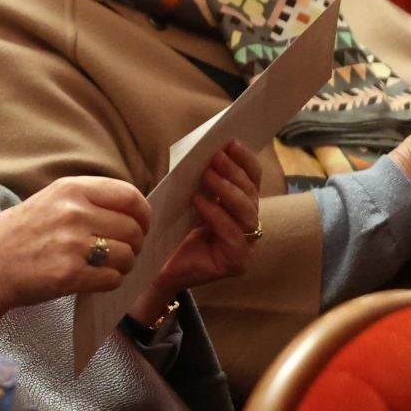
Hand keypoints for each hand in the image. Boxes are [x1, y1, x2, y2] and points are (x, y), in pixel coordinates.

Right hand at [0, 176, 152, 329]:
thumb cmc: (16, 234)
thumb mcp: (49, 200)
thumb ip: (85, 200)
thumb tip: (129, 211)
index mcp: (71, 189)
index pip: (129, 196)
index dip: (143, 214)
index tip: (140, 225)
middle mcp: (75, 212)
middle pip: (133, 229)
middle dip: (134, 244)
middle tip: (121, 252)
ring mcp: (73, 244)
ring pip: (127, 256)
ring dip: (123, 265)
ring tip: (105, 267)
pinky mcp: (70, 275)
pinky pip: (112, 279)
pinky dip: (110, 282)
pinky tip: (93, 280)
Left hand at [133, 142, 263, 322]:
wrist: (157, 269)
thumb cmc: (173, 232)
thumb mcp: (189, 199)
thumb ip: (203, 181)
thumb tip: (207, 150)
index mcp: (241, 208)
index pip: (253, 180)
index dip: (245, 161)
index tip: (231, 142)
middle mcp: (249, 227)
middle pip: (251, 194)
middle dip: (234, 172)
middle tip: (215, 156)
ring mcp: (246, 247)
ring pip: (246, 212)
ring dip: (226, 189)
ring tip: (207, 174)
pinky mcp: (237, 263)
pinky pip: (232, 234)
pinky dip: (216, 214)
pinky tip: (199, 201)